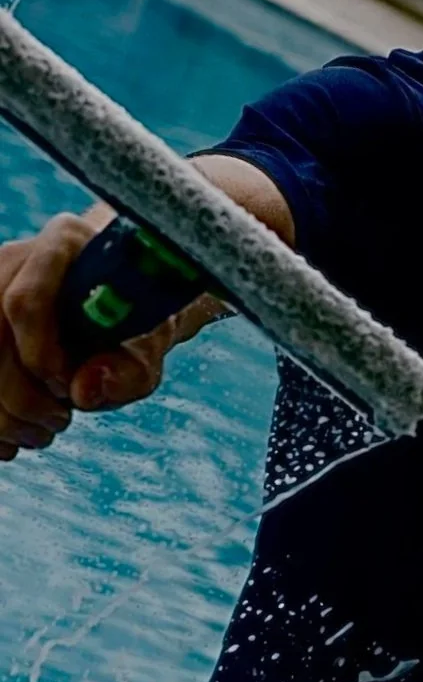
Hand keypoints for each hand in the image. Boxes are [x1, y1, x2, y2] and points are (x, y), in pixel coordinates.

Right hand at [0, 213, 176, 460]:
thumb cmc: (138, 322)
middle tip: (59, 422)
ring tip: (43, 432)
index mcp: (65, 243)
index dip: (39, 355)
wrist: (121, 308)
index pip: (26, 300)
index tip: (65, 387)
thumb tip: (85, 391)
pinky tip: (11, 438)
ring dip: (2, 414)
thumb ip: (128, 370)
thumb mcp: (150, 346)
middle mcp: (17, 258)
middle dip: (20, 396)